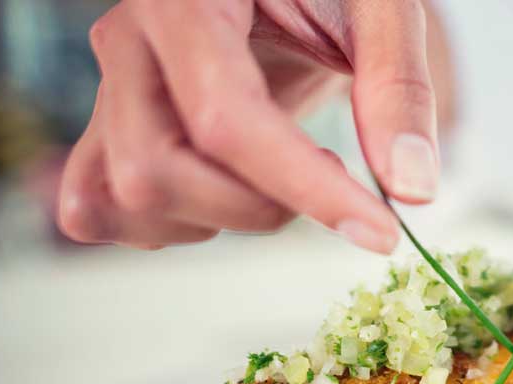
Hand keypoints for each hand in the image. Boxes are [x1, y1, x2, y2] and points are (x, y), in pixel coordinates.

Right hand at [59, 0, 439, 251]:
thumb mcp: (379, 10)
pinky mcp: (111, 127)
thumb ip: (398, 88)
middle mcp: (129, 41)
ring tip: (280, 177)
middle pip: (156, 171)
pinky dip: (172, 226)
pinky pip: (101, 208)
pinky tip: (230, 194)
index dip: (305, 189)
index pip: (226, 118)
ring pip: (129, 198)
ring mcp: (110, 87)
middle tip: (327, 176)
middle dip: (256, 206)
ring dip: (218, 218)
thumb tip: (410, 190)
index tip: (378, 232)